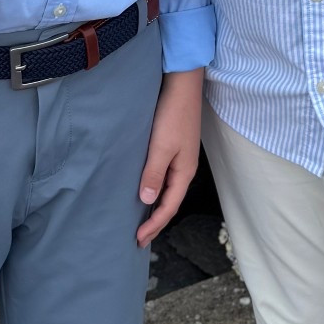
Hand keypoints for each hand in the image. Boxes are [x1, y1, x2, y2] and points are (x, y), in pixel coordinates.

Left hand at [136, 68, 204, 244]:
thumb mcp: (161, 146)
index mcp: (184, 172)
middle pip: (170, 202)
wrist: (182, 85)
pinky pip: (164, 177)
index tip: (138, 239)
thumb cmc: (172, 114)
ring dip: (155, 207)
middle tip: (139, 238)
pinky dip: (155, 190)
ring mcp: (180, 158)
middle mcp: (184, 168)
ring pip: (167, 190)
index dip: (154, 225)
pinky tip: (145, 189)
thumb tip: (147, 201)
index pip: (169, 207)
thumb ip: (154, 174)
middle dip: (156, 221)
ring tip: (141, 220)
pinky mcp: (173, 148)